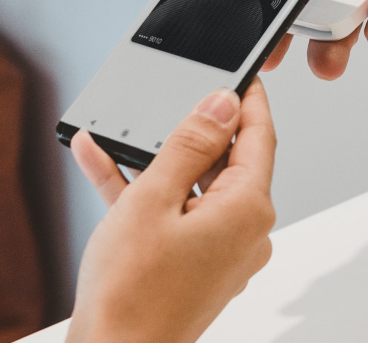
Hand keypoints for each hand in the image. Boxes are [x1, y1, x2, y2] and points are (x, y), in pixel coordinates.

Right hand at [65, 78, 276, 342]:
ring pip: (196, 189)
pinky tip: (106, 166)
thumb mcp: (154, 198)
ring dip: (158, 162)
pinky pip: (180, 216)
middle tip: (171, 102)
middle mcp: (247, 232)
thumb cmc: (132, 293)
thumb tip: (222, 104)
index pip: (261, 138)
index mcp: (249, 210)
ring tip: (119, 134)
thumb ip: (190, 144)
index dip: (250, 101)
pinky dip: (149, 194)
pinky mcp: (199, 266)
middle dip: (194, 133)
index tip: (244, 74)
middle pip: (228, 163)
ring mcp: (224, 252)